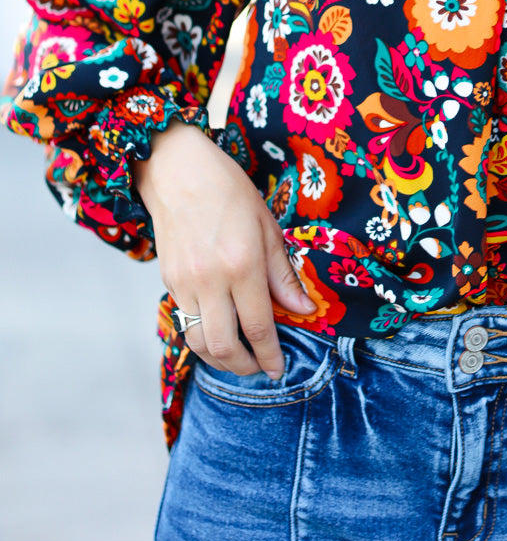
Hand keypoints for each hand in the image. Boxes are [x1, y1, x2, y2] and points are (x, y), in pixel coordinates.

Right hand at [136, 121, 314, 377]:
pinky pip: (184, 322)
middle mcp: (210, 280)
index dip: (270, 355)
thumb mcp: (267, 226)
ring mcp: (184, 284)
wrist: (178, 171)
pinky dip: (202, 337)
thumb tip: (304, 309)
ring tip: (239, 358)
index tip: (279, 369)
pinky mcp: (168, 282)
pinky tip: (218, 332)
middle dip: (245, 367)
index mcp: (242, 265)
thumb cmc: (228, 190)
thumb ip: (283, 274)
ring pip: (199, 342)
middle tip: (259, 369)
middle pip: (225, 346)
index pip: (258, 327)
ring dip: (219, 360)